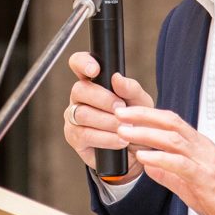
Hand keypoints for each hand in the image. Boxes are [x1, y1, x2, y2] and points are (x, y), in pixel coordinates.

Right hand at [63, 51, 153, 183]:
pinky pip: (84, 135)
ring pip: (82, 114)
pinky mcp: (74, 138)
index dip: (82, 63)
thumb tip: (117, 78)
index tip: (95, 69)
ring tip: (126, 127)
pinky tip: (120, 141)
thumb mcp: (141, 103)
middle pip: (79, 90)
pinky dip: (105, 138)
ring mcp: (73, 117)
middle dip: (103, 99)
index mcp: (93, 81)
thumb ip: (131, 89)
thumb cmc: (137, 120)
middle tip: (121, 108)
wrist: (138, 151)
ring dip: (107, 121)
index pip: (78, 63)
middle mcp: (79, 97)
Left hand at [115, 105, 214, 214]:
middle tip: (119, 113)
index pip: (171, 121)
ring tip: (124, 133)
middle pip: (171, 122)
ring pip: (173, 139)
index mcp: (198, 145)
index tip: (126, 111)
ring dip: (146, 134)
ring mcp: (204, 160)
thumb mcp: (187, 181)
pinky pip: (180, 163)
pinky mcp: (204, 177)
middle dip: (143, 116)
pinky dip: (160, 158)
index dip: (148, 113)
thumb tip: (147, 164)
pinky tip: (143, 156)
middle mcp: (201, 147)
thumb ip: (167, 172)